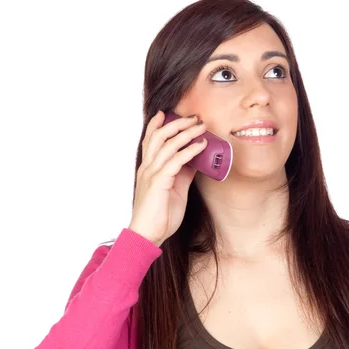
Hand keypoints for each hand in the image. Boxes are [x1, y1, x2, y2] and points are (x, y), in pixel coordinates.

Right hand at [127, 111, 207, 245]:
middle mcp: (147, 167)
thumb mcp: (175, 189)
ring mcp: (151, 174)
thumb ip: (182, 173)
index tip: (166, 113)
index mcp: (148, 168)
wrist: (148, 235)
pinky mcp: (159, 182)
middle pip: (158, 136)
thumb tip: (195, 160)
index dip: (157, 125)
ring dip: (186, 133)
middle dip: (177, 123)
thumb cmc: (161, 215)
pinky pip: (176, 161)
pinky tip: (201, 145)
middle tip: (193, 116)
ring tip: (201, 126)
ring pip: (168, 145)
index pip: (150, 140)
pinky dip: (190, 150)